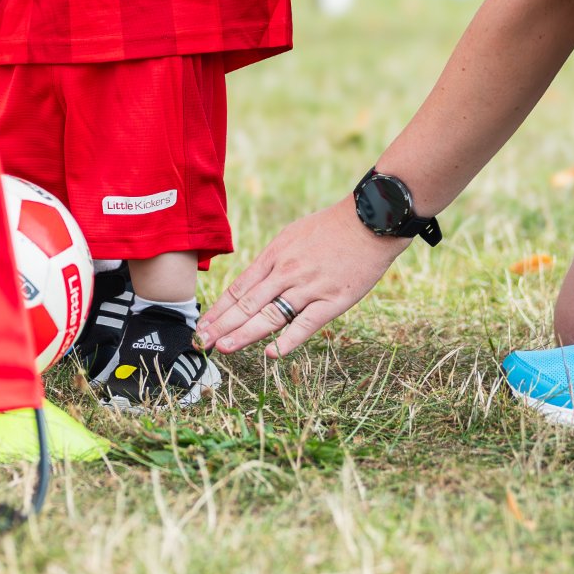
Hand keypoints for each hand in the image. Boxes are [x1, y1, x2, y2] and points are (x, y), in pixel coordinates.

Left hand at [198, 197, 407, 356]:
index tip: (203, 324)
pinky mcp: (333, 301)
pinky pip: (306, 324)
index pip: (239, 288)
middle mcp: (286, 272)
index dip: (220, 308)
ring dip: (245, 334)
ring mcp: (309, 288)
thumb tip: (255, 281)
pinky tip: (272, 353)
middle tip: (202, 342)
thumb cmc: (331, 227)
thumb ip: (274, 260)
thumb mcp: (293, 235)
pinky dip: (289, 340)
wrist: (370, 221)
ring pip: (270, 315)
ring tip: (224, 348)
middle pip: (248, 304)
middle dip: (222, 325)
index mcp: (275, 256)